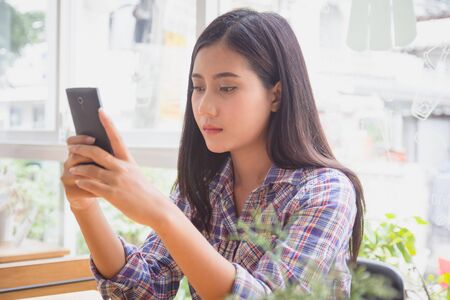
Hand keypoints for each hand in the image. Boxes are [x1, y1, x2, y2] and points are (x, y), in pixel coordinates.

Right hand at [60, 135, 98, 210]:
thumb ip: (104, 154)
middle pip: (75, 156)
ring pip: (77, 172)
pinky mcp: (70, 192)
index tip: (93, 138)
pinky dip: (94, 188)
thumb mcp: (103, 163)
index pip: (72, 141)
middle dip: (88, 155)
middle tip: (101, 156)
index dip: (80, 139)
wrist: (96, 196)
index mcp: (76, 154)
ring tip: (105, 173)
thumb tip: (113, 145)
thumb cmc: (102, 176)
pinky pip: (81, 188)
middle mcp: (69, 164)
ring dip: (91, 172)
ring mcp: (67, 178)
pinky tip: (105, 188)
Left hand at [65, 109, 169, 226]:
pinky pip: (92, 186)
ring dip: (78, 169)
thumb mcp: (135, 174)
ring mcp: (117, 181)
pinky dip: (83, 183)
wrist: (155, 208)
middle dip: (81, 149)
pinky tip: (78, 182)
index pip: (116, 137)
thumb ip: (120, 166)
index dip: (108, 123)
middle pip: (97, 153)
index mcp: (128, 160)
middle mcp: (122, 168)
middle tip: (71, 148)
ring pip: (91, 170)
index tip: (100, 110)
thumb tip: (100, 161)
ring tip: (72, 169)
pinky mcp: (112, 194)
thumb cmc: (144, 191)